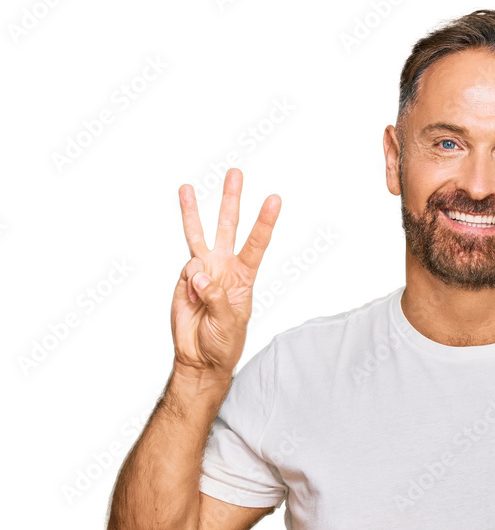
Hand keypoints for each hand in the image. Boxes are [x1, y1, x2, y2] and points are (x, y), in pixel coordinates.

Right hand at [171, 167, 280, 378]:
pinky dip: (187, 283)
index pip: (256, 244)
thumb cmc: (222, 342)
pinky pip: (185, 269)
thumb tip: (200, 275)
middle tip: (235, 173)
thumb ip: (217, 298)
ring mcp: (203, 270)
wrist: (199, 356)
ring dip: (192, 211)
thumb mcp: (228, 324)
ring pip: (198, 234)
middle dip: (231, 200)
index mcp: (244, 277)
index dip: (264, 222)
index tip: (274, 200)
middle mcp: (225, 267)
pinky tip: (192, 297)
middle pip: (228, 227)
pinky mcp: (184, 278)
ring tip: (186, 187)